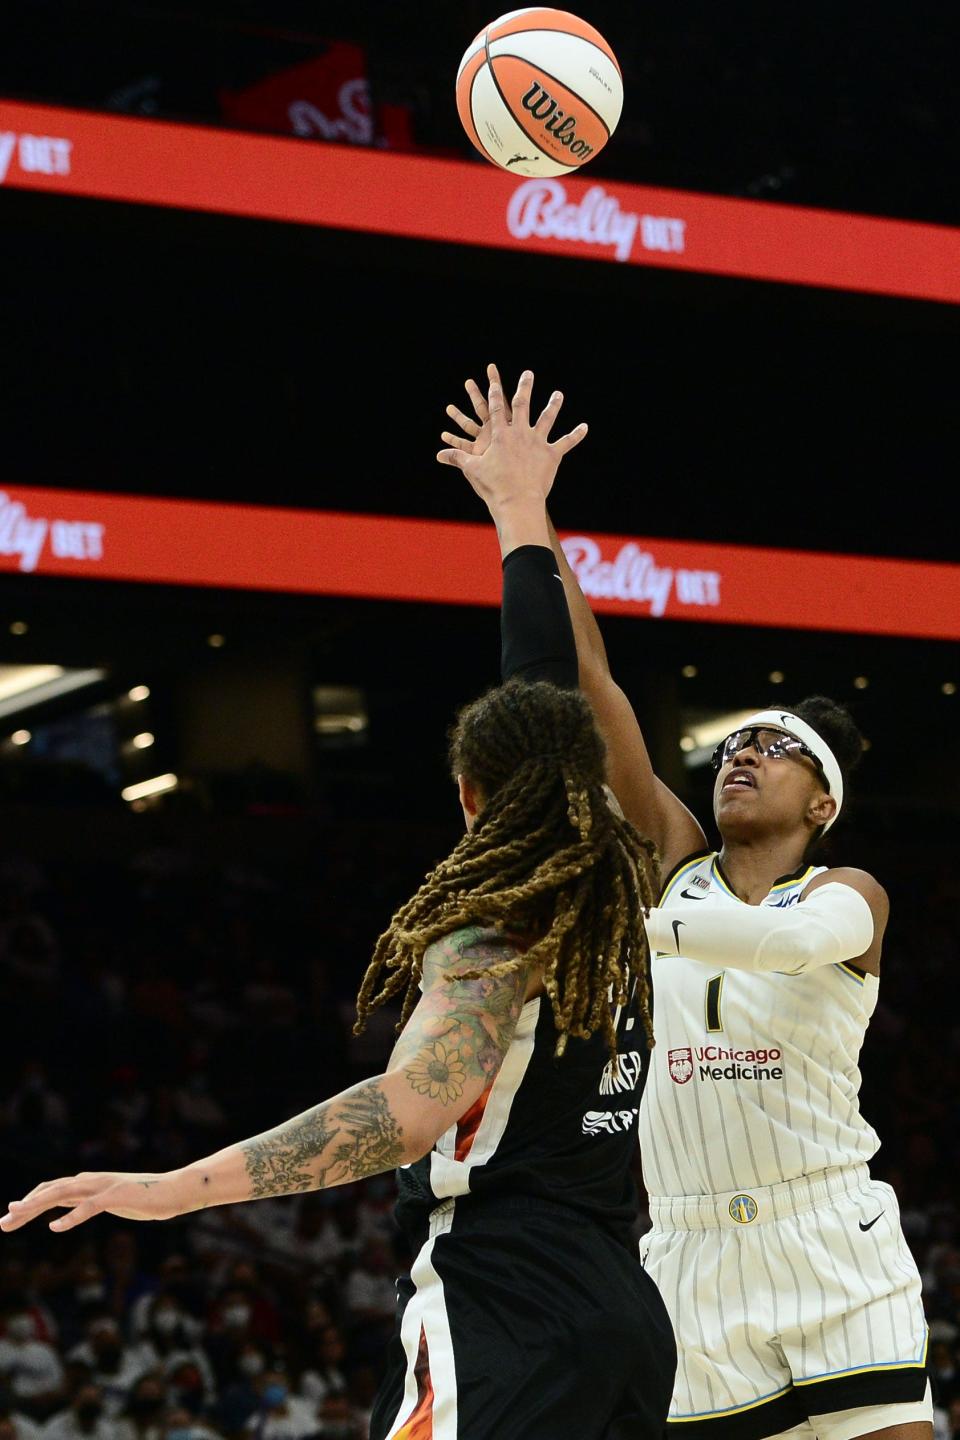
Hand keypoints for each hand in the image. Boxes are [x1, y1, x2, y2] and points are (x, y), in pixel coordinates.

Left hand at [1, 1170, 184, 1233]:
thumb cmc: (144, 1198)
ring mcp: (103, 1187)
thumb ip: (87, 1201)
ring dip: (38, 1205)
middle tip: (3, 1222)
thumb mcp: (109, 1200)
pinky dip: (71, 1216)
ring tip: (17, 1215)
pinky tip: (56, 1227)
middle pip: (51, 1190)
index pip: (52, 1189)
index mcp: (89, 1184)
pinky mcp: (116, 1196)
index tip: (10, 1215)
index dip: (30, 1201)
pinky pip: (89, 1207)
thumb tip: (67, 1209)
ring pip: (63, 1192)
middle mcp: (92, 1181)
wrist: (175, 1190)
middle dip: (25, 1206)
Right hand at [438, 364, 586, 517]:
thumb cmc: (493, 486)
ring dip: (553, 405)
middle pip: (522, 405)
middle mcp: (520, 433)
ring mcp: (537, 442)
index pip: (495, 409)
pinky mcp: (552, 455)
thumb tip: (439, 455)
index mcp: (500, 435)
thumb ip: (457, 458)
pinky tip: (585, 427)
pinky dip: (576, 435)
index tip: (494, 382)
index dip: (494, 393)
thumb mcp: (473, 470)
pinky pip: (566, 442)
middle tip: (528, 374)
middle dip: (525, 387)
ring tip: (558, 394)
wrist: (517, 501)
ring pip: (547, 418)